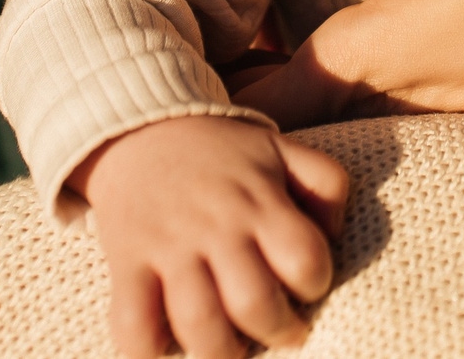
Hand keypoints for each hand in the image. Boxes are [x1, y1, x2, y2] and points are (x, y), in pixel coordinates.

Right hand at [74, 114, 349, 358]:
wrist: (141, 128)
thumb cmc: (222, 153)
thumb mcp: (282, 148)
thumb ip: (324, 182)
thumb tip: (335, 233)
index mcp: (260, 200)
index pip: (304, 257)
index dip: (316, 282)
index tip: (308, 287)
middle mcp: (216, 227)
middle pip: (254, 302)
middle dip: (278, 331)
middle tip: (284, 333)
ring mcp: (169, 248)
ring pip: (199, 324)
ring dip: (222, 353)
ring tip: (234, 351)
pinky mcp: (127, 263)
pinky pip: (132, 323)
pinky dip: (149, 351)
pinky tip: (169, 349)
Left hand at [212, 0, 463, 127]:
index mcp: (374, 56)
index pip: (259, 104)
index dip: (200, 95)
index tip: (161, 66)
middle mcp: (404, 93)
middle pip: (298, 114)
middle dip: (243, 95)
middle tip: (195, 58)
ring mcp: (455, 99)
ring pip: (352, 107)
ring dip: (302, 87)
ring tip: (262, 48)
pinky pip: (406, 96)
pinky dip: (366, 76)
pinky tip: (373, 37)